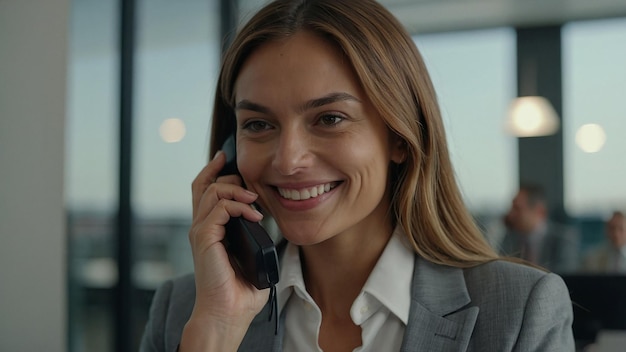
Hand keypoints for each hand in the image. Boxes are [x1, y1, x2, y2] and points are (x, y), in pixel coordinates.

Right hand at [181, 151, 268, 350]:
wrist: (228, 314)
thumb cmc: (240, 291)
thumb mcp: (252, 256)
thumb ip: (255, 237)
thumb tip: (270, 222)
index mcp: (210, 231)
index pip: (205, 192)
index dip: (214, 172)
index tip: (227, 160)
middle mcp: (201, 227)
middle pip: (202, 184)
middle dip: (225, 174)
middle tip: (247, 180)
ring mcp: (201, 232)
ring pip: (212, 191)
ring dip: (236, 190)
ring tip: (255, 201)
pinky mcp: (204, 238)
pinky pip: (219, 208)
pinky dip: (238, 206)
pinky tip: (255, 215)